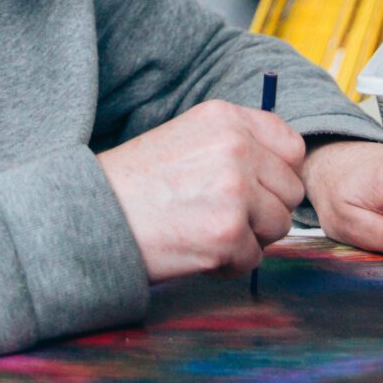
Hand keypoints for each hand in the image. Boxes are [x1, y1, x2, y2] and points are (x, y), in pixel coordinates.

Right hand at [96, 100, 306, 283]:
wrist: (91, 215)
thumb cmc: (135, 183)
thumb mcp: (185, 139)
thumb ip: (234, 145)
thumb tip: (282, 170)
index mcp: (225, 119)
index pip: (291, 146)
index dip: (278, 173)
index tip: (256, 187)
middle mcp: (235, 148)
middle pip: (290, 191)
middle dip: (264, 211)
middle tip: (220, 215)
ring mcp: (235, 191)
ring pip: (277, 226)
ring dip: (248, 237)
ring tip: (204, 230)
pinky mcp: (228, 234)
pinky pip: (253, 258)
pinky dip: (228, 263)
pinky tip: (195, 248)